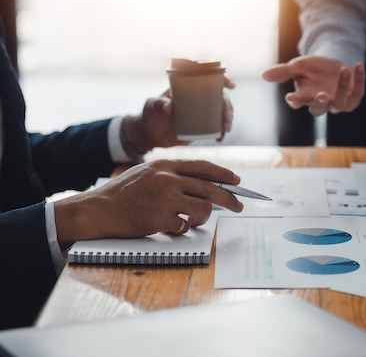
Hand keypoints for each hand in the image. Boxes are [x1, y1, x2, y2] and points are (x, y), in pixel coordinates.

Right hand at [54, 159, 243, 249]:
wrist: (98, 209)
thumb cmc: (122, 193)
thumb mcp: (147, 173)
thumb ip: (171, 175)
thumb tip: (201, 184)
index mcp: (165, 165)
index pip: (203, 167)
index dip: (223, 174)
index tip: (237, 181)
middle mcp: (167, 179)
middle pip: (211, 188)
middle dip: (229, 198)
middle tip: (239, 206)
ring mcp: (165, 198)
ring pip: (203, 208)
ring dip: (204, 217)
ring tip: (195, 220)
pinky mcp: (160, 218)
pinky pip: (184, 226)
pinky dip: (182, 228)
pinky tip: (171, 226)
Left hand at [124, 79, 236, 150]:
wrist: (149, 135)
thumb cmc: (149, 115)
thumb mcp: (151, 106)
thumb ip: (159, 104)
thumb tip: (170, 108)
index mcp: (188, 89)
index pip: (208, 80)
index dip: (222, 80)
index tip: (231, 86)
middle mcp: (197, 99)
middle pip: (220, 98)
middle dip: (228, 106)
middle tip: (228, 117)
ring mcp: (201, 113)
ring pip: (220, 113)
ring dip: (227, 120)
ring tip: (226, 129)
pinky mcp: (201, 127)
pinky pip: (216, 128)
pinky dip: (220, 133)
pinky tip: (220, 138)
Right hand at [262, 56, 364, 115]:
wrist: (332, 66)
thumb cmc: (312, 69)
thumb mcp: (297, 67)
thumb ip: (282, 72)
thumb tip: (264, 75)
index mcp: (305, 98)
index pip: (298, 103)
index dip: (296, 101)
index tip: (291, 97)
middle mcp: (321, 104)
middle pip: (319, 110)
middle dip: (321, 103)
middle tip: (322, 94)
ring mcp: (338, 103)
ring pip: (341, 103)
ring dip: (343, 87)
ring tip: (343, 69)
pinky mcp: (353, 98)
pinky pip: (358, 91)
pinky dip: (360, 79)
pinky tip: (358, 65)